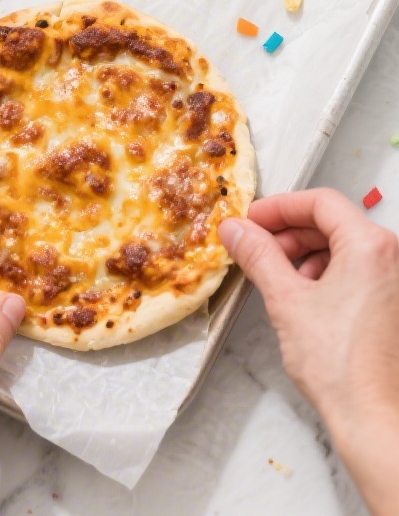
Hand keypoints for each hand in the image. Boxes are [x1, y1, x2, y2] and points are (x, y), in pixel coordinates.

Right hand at [220, 188, 398, 515]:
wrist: (373, 419)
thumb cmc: (342, 368)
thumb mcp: (286, 300)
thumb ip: (258, 255)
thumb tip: (237, 231)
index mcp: (370, 246)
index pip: (320, 202)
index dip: (280, 207)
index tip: (254, 220)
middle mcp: (392, 257)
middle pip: (334, 222)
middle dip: (291, 233)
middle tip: (259, 246)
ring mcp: (397, 281)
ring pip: (346, 247)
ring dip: (308, 255)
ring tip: (281, 279)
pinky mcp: (394, 304)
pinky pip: (360, 270)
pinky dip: (329, 274)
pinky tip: (307, 298)